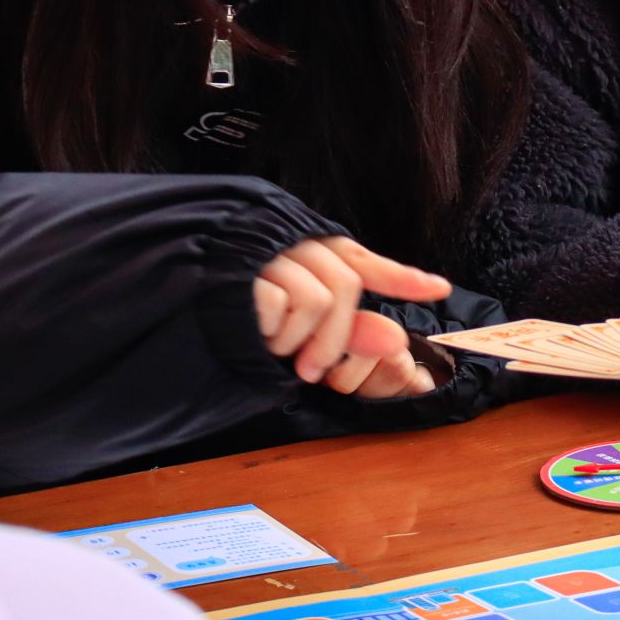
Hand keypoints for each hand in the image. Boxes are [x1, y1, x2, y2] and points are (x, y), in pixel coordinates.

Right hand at [253, 237, 452, 399]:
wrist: (180, 288)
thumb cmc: (243, 311)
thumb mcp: (300, 326)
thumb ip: (348, 330)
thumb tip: (396, 341)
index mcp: (315, 254)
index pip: (365, 263)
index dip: (404, 277)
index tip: (439, 289)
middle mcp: (299, 247)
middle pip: (345, 289)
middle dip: (335, 338)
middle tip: (312, 372)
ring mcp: (273, 254)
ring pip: (316, 299)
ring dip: (297, 339)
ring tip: (273, 347)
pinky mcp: (247, 268)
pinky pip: (279, 304)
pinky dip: (271, 331)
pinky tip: (254, 333)